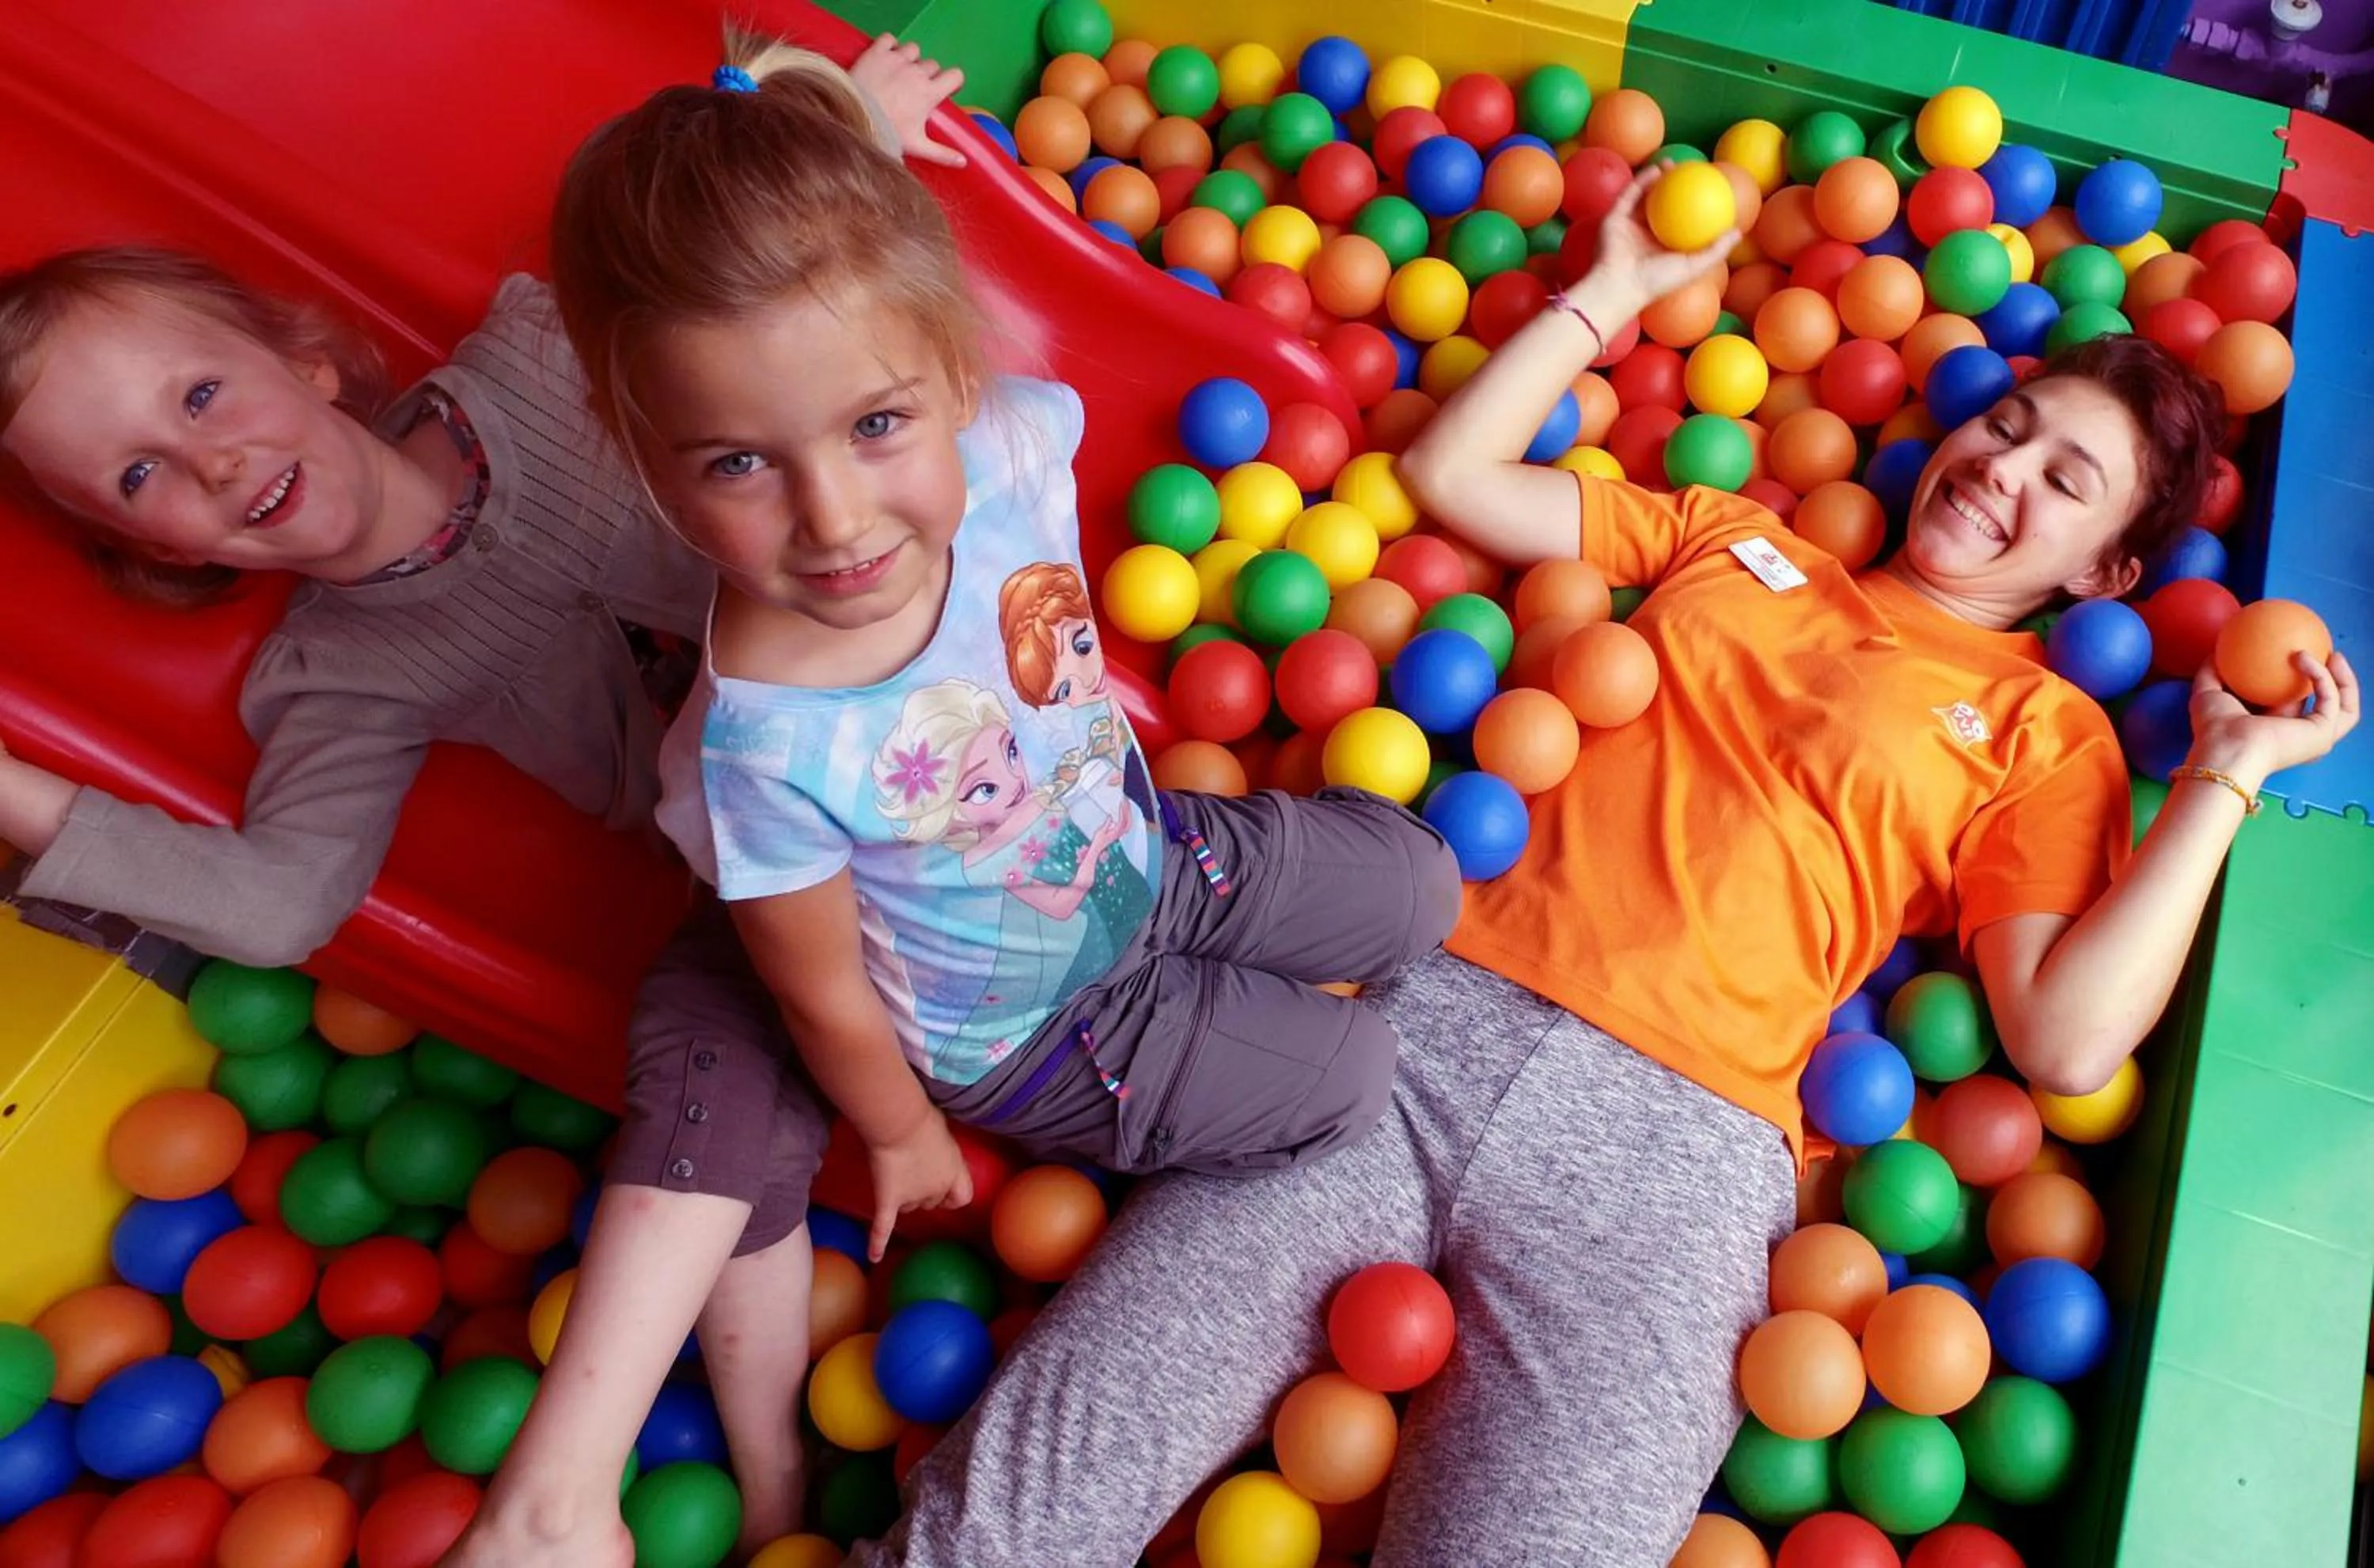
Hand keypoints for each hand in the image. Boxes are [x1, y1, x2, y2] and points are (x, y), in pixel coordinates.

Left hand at [850, 33, 965, 167]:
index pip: (956, 75)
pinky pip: (889, 39)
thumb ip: (942, 154)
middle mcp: (917, 71)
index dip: (952, 82)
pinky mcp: (877, 51)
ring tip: (899, 72)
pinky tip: (885, 56)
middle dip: (927, 75)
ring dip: (910, 58)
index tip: (944, 91)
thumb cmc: (888, 133)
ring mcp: (897, 59)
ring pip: (913, 50)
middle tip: (914, 89)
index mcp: (930, 92)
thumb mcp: (917, 146)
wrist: (854, 117)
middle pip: (932, 65)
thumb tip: (963, 163)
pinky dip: (889, 45)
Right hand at [864, 1108, 972, 1259]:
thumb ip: (940, 1148)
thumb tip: (933, 1145)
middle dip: (922, 1189)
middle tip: (910, 1165)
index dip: (951, 1194)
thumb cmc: (923, 1120)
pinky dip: (878, 1242)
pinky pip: (884, 1226)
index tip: (943, 1185)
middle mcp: (937, 1189)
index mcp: (954, 1173)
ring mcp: (912, 1198)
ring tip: (894, 1171)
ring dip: (903, 1197)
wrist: (900, 1123)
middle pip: (930, 1201)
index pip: (961, 1197)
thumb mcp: (943, 1132)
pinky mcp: (889, 1200)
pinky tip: (873, 1257)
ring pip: (908, 1206)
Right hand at [1587, 164, 1739, 314]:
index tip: (1707, 187)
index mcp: (1662, 246)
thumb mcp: (1693, 268)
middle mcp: (1645, 234)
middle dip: (1674, 186)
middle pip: (1662, 204)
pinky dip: (1640, 182)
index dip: (1693, 202)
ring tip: (1671, 164)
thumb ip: (1715, 251)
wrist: (1620, 285)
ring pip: (1644, 196)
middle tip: (1689, 171)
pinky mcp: (1614, 218)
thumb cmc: (1657, 281)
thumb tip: (1738, 232)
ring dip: (1657, 179)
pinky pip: (1628, 195)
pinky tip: (1654, 170)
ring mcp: (1629, 225)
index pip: (1680, 220)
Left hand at [2186, 650, 2359, 789]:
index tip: (2298, 653)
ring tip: (2333, 654)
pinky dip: (2322, 676)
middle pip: (2329, 708)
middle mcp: (2299, 736)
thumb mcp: (2208, 694)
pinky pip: (2332, 699)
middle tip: (2327, 653)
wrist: (2226, 751)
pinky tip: (2304, 657)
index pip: (2297, 704)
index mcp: (2276, 729)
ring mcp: (2315, 738)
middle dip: (2335, 681)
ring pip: (2346, 708)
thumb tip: (2217, 651)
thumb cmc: (2214, 730)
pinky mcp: (2323, 734)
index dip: (2301, 681)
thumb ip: (2212, 672)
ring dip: (2343, 679)